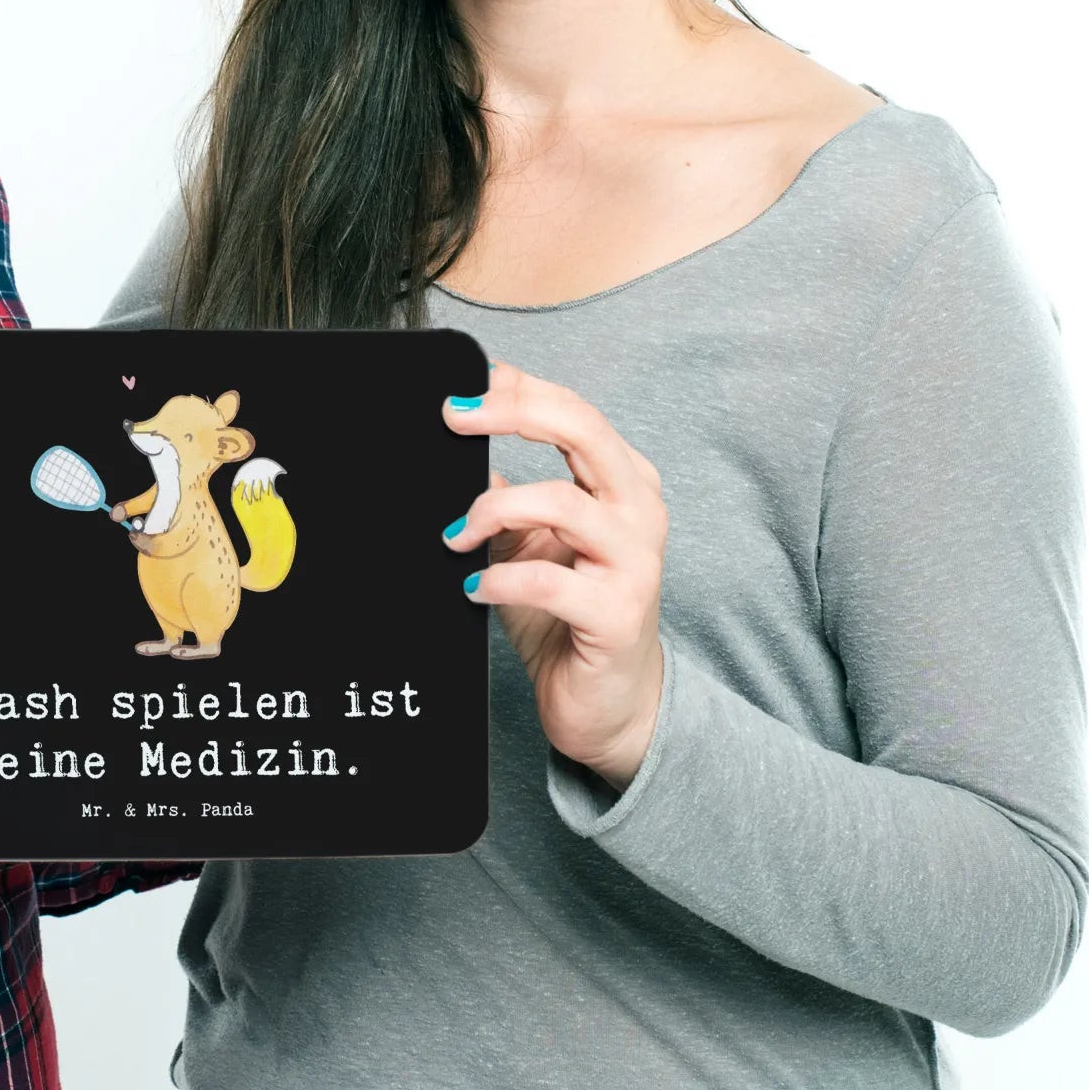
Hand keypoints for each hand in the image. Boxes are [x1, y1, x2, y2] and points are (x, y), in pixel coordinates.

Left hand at [440, 361, 667, 788]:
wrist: (606, 702)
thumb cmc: (565, 614)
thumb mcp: (527, 540)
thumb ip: (502, 494)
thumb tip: (450, 447)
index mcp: (621, 482)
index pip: (574, 412)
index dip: (520, 389)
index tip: (464, 386)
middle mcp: (638, 511)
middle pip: (583, 431)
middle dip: (513, 413)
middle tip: (454, 417)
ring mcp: (634, 563)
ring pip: (561, 502)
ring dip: (492, 509)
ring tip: (454, 535)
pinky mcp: (617, 616)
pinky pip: (549, 581)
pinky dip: (499, 578)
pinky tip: (473, 586)